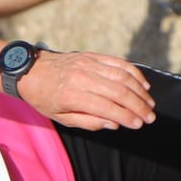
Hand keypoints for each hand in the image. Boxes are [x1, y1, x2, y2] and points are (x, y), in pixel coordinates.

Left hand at [15, 51, 156, 131]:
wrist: (30, 70)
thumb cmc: (44, 98)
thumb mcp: (60, 117)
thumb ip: (88, 122)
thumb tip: (115, 124)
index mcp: (72, 96)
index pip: (107, 107)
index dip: (127, 117)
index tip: (139, 124)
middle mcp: (82, 78)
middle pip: (119, 92)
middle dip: (139, 106)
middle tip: (150, 117)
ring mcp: (88, 64)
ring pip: (122, 76)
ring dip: (140, 91)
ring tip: (149, 104)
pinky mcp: (91, 55)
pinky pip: (118, 63)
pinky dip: (134, 73)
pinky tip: (143, 85)